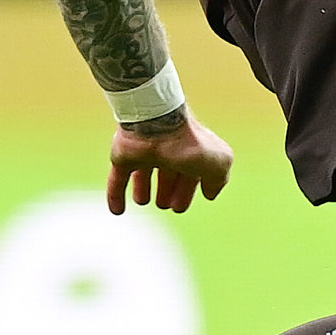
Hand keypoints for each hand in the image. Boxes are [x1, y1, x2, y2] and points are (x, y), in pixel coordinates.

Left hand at [105, 110, 232, 214]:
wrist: (155, 123)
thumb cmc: (188, 143)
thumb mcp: (218, 162)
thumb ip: (219, 179)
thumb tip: (210, 193)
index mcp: (190, 150)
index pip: (190, 173)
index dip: (187, 191)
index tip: (180, 207)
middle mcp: (167, 151)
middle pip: (166, 173)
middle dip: (167, 190)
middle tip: (165, 205)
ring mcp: (143, 153)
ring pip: (142, 173)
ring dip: (142, 189)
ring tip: (142, 202)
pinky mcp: (123, 157)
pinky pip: (117, 178)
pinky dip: (116, 195)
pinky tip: (117, 211)